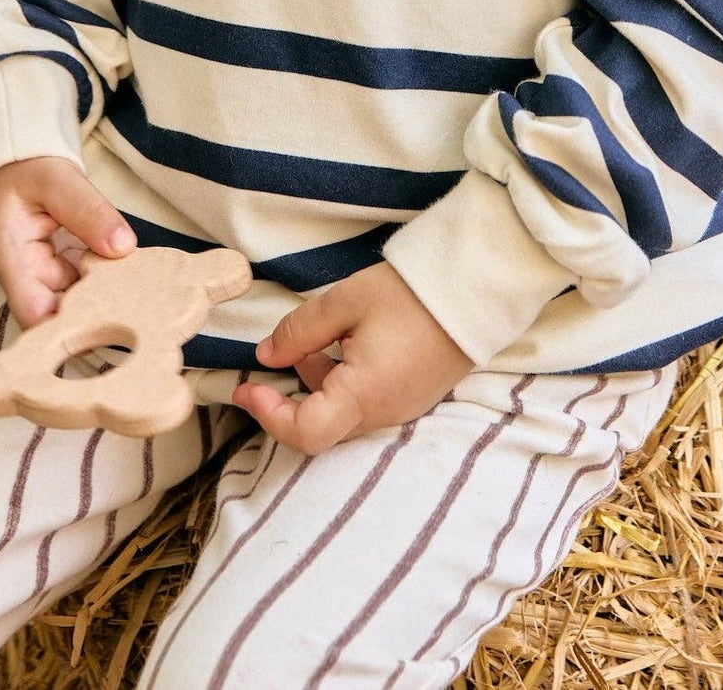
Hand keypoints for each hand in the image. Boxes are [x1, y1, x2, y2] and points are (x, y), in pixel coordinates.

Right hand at [0, 155, 136, 330]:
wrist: (11, 169)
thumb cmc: (23, 173)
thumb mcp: (55, 180)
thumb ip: (87, 210)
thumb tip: (124, 247)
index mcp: (14, 262)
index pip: (36, 316)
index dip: (70, 327)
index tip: (110, 310)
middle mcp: (27, 280)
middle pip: (61, 317)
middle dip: (99, 310)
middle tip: (137, 292)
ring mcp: (46, 279)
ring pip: (78, 303)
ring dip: (106, 295)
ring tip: (137, 280)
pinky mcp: (61, 272)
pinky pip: (85, 285)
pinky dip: (106, 278)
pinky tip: (127, 269)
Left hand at [230, 262, 474, 452]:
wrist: (476, 290)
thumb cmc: (410, 294)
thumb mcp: (346, 302)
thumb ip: (301, 331)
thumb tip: (266, 355)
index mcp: (363, 395)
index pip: (305, 433)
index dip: (268, 414)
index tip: (246, 387)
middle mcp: (382, 415)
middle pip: (321, 429)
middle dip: (287, 401)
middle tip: (264, 369)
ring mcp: (401, 409)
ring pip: (342, 415)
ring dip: (316, 387)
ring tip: (311, 341)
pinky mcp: (412, 397)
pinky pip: (365, 404)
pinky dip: (341, 384)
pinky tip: (343, 345)